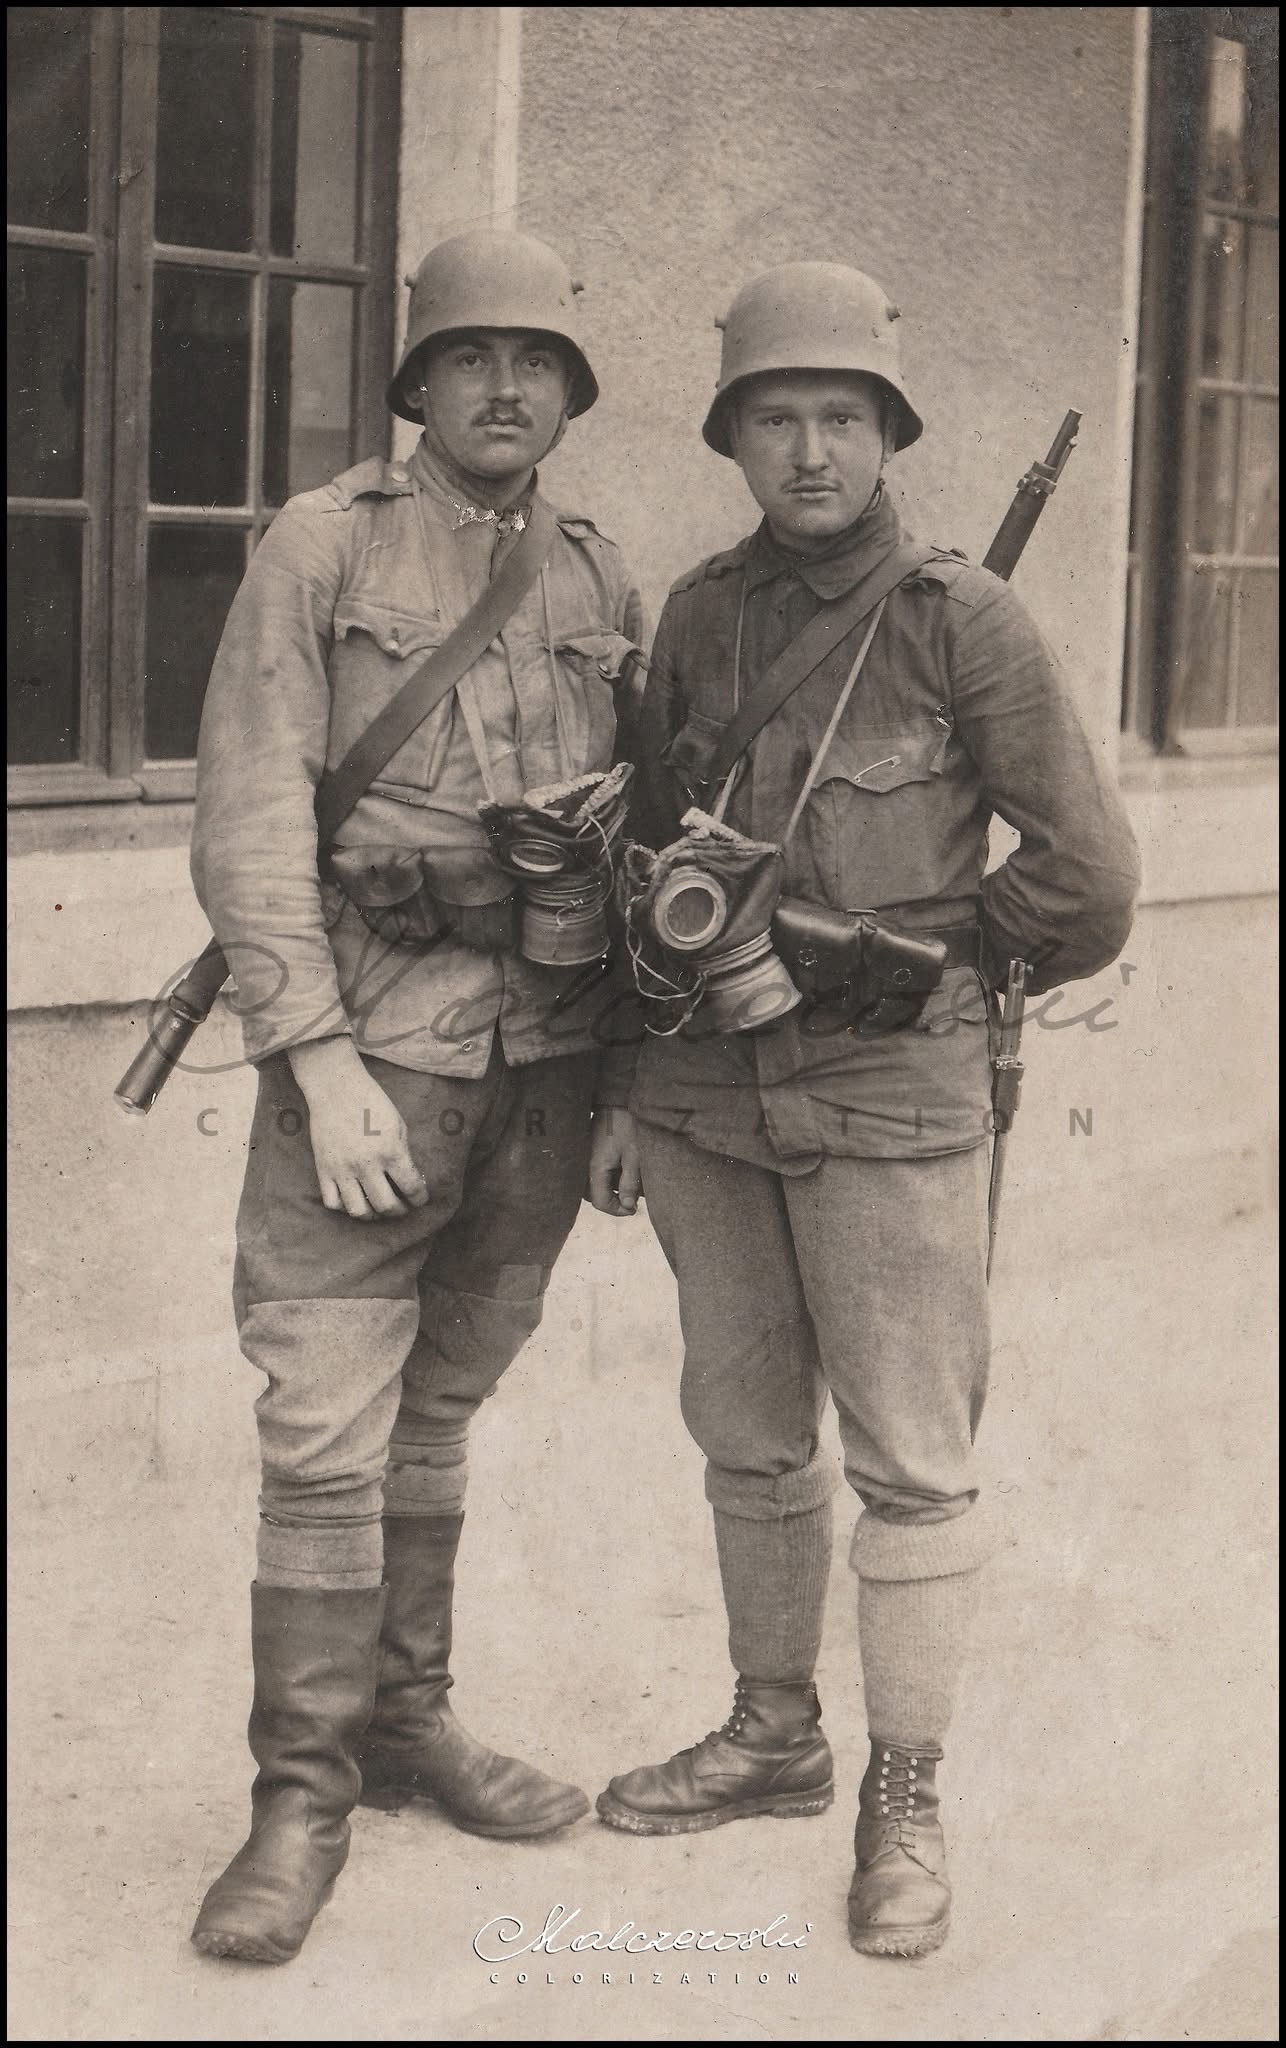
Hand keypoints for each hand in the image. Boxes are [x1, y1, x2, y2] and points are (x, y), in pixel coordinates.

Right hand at [287, 1038, 429, 1220]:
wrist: (336, 1088)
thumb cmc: (372, 1102)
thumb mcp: (398, 1124)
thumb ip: (403, 1153)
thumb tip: (409, 1178)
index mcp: (390, 1151)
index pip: (412, 1188)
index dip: (420, 1198)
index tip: (420, 1199)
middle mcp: (366, 1165)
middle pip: (387, 1206)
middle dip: (400, 1211)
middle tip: (402, 1207)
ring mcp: (343, 1169)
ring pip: (359, 1211)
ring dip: (373, 1215)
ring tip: (378, 1209)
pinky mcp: (323, 1170)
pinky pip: (333, 1203)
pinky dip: (345, 1208)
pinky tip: (355, 1200)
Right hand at [587, 1107, 641, 1216]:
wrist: (615, 1101)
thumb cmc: (627, 1126)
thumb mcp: (635, 1155)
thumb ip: (630, 1182)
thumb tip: (627, 1206)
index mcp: (595, 1168)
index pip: (601, 1202)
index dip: (618, 1211)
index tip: (634, 1209)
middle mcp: (583, 1166)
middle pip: (593, 1196)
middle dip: (613, 1201)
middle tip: (631, 1199)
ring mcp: (583, 1159)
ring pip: (591, 1186)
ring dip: (608, 1190)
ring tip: (626, 1185)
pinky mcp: (586, 1152)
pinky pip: (591, 1174)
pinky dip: (604, 1178)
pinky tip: (617, 1172)